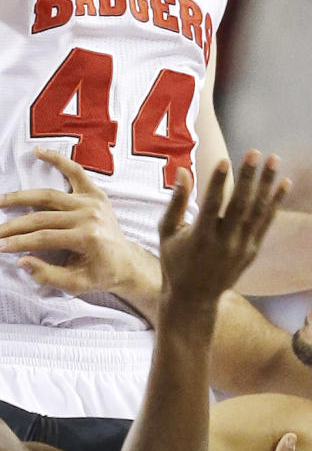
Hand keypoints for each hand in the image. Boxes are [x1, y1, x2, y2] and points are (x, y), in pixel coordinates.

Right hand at [0, 147, 146, 293]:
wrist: (127, 262)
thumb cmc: (101, 275)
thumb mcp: (76, 285)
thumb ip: (48, 275)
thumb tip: (22, 261)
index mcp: (87, 238)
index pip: (43, 239)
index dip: (17, 243)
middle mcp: (89, 216)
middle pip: (41, 217)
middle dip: (12, 226)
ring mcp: (92, 202)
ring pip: (48, 196)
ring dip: (20, 197)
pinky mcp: (94, 193)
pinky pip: (75, 171)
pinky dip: (57, 160)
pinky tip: (38, 152)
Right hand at [158, 152, 287, 308]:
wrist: (194, 298)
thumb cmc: (175, 260)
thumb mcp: (167, 232)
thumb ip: (176, 201)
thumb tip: (182, 172)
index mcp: (200, 237)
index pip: (211, 205)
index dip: (218, 182)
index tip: (225, 160)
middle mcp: (223, 242)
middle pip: (239, 205)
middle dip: (248, 177)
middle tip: (255, 152)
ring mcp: (241, 247)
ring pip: (257, 211)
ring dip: (267, 184)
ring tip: (273, 160)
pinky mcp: (252, 251)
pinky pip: (266, 223)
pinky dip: (276, 203)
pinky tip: (283, 184)